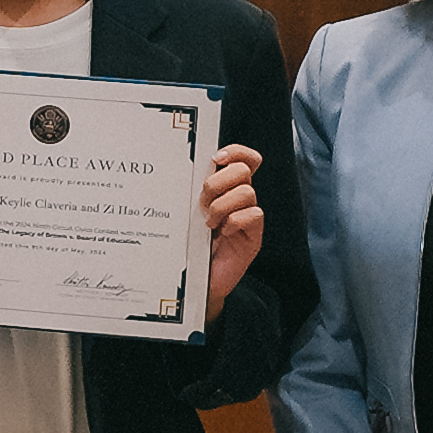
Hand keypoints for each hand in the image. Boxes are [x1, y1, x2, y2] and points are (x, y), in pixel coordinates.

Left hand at [195, 147, 264, 319]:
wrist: (196, 281)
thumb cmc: (188, 245)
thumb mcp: (186, 213)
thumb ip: (189, 191)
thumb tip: (179, 167)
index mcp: (225, 189)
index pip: (244, 159)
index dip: (236, 152)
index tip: (216, 159)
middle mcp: (240, 200)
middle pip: (243, 170)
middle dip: (218, 183)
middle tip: (202, 203)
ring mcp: (248, 218)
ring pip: (247, 192)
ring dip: (222, 205)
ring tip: (208, 222)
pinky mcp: (253, 237)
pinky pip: (254, 215)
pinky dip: (235, 221)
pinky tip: (222, 233)